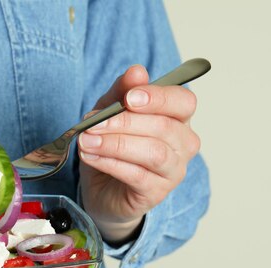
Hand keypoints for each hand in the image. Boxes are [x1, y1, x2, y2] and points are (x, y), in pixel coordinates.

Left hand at [78, 64, 200, 243]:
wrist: (103, 189)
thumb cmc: (112, 147)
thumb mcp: (110, 113)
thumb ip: (122, 92)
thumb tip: (137, 71)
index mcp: (178, 118)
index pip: (183, 102)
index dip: (158, 98)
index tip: (129, 98)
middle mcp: (183, 143)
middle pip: (164, 127)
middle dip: (124, 122)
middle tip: (92, 123)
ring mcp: (173, 170)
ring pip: (153, 152)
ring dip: (115, 144)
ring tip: (87, 141)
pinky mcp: (157, 193)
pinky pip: (138, 175)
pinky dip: (111, 163)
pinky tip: (90, 157)